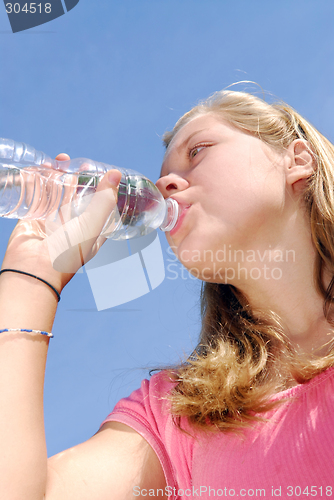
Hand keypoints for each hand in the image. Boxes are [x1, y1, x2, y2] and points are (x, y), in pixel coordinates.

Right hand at [1, 154, 121, 292]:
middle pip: (77, 197)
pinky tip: (40, 170)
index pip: (102, 207)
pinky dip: (38, 183)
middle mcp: (73, 226)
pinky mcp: (34, 219)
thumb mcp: (92, 225)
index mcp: (92, 231)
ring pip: (57, 194)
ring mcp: (52, 222)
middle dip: (77, 179)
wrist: (33, 269)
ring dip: (58, 177)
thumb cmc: (67, 254)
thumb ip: (104, 200)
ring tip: (59, 161)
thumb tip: (115, 174)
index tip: (102, 172)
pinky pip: (37, 197)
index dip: (103, 190)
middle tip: (76, 162)